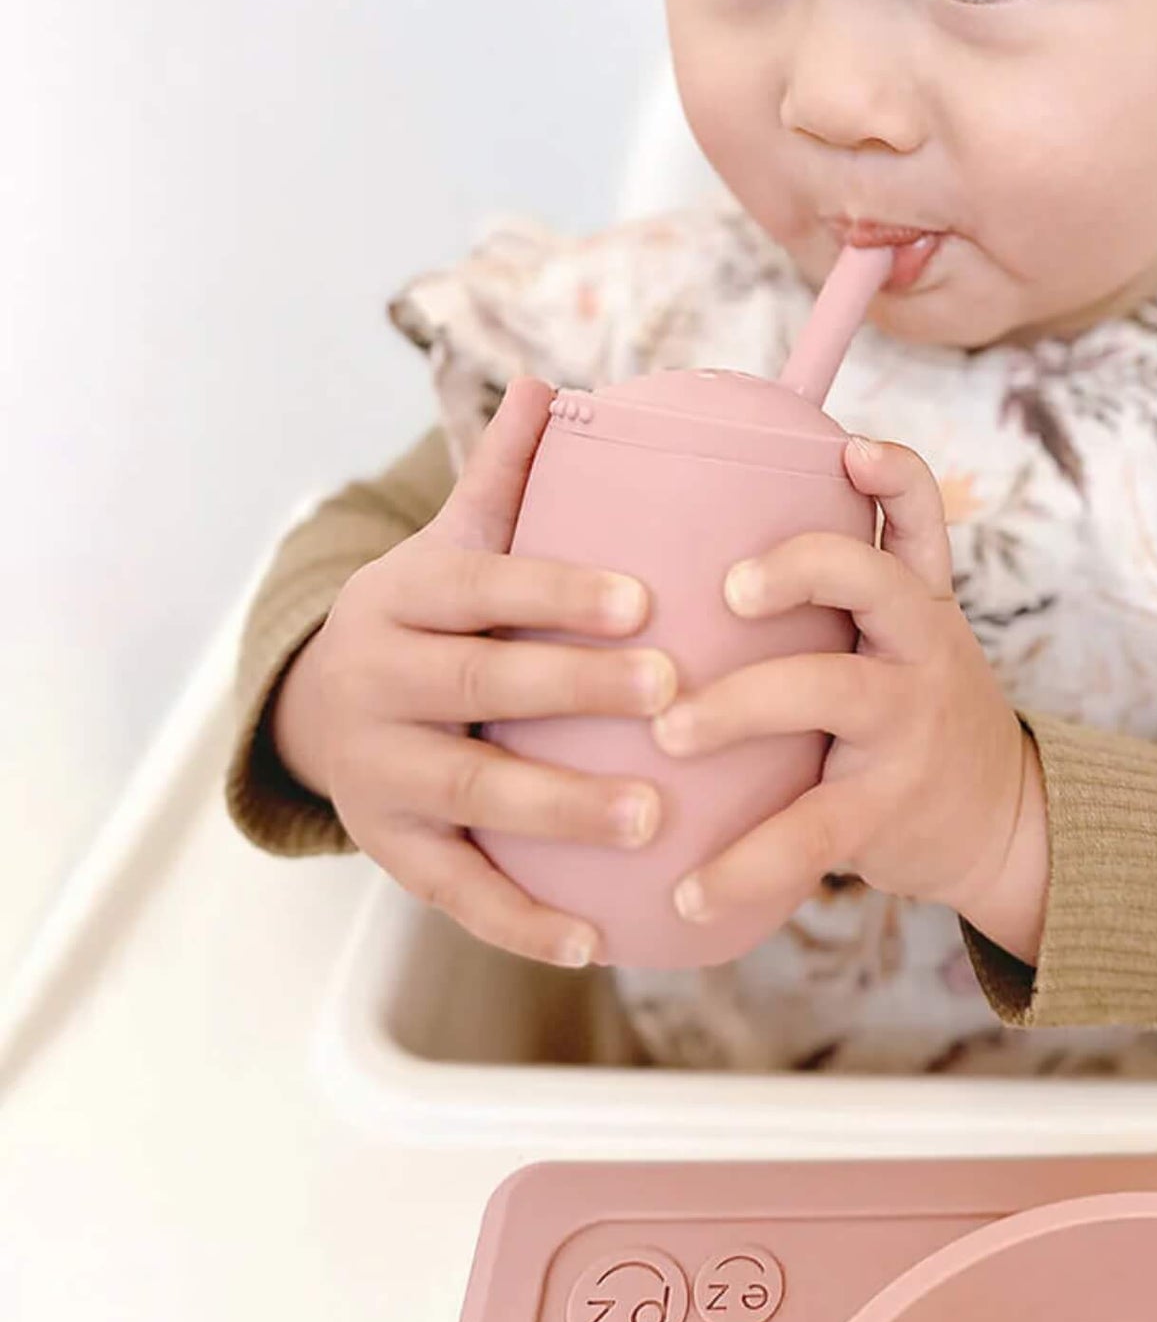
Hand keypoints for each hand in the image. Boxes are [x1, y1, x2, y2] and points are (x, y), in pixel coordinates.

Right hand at [270, 377, 683, 967]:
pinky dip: (523, 919)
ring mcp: (380, 773)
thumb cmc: (430, 614)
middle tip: (672, 692)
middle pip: (481, 688)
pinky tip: (598, 938)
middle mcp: (381, 682)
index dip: (556, 592)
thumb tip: (553, 383)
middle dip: (575, 690)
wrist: (319, 706)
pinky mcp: (391, 850)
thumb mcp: (453, 544)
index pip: (483, 589)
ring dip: (561, 809)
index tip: (640, 598)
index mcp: (404, 597)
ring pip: (471, 795)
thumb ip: (507, 476)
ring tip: (654, 816)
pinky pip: (457, 892)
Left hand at [650, 435, 1050, 962]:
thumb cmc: (913, 711)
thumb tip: (685, 533)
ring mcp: (908, 725)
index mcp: (915, 600)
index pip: (918, 516)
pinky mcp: (886, 809)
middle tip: (728, 591)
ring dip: (740, 706)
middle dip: (802, 569)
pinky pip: (809, 830)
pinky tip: (686, 889)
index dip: (894, 474)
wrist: (1001, 820)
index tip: (851, 450)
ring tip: (667, 733)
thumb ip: (832, 594)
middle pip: (876, 580)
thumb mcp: (899, 637)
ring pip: (831, 693)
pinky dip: (743, 864)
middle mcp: (920, 648)